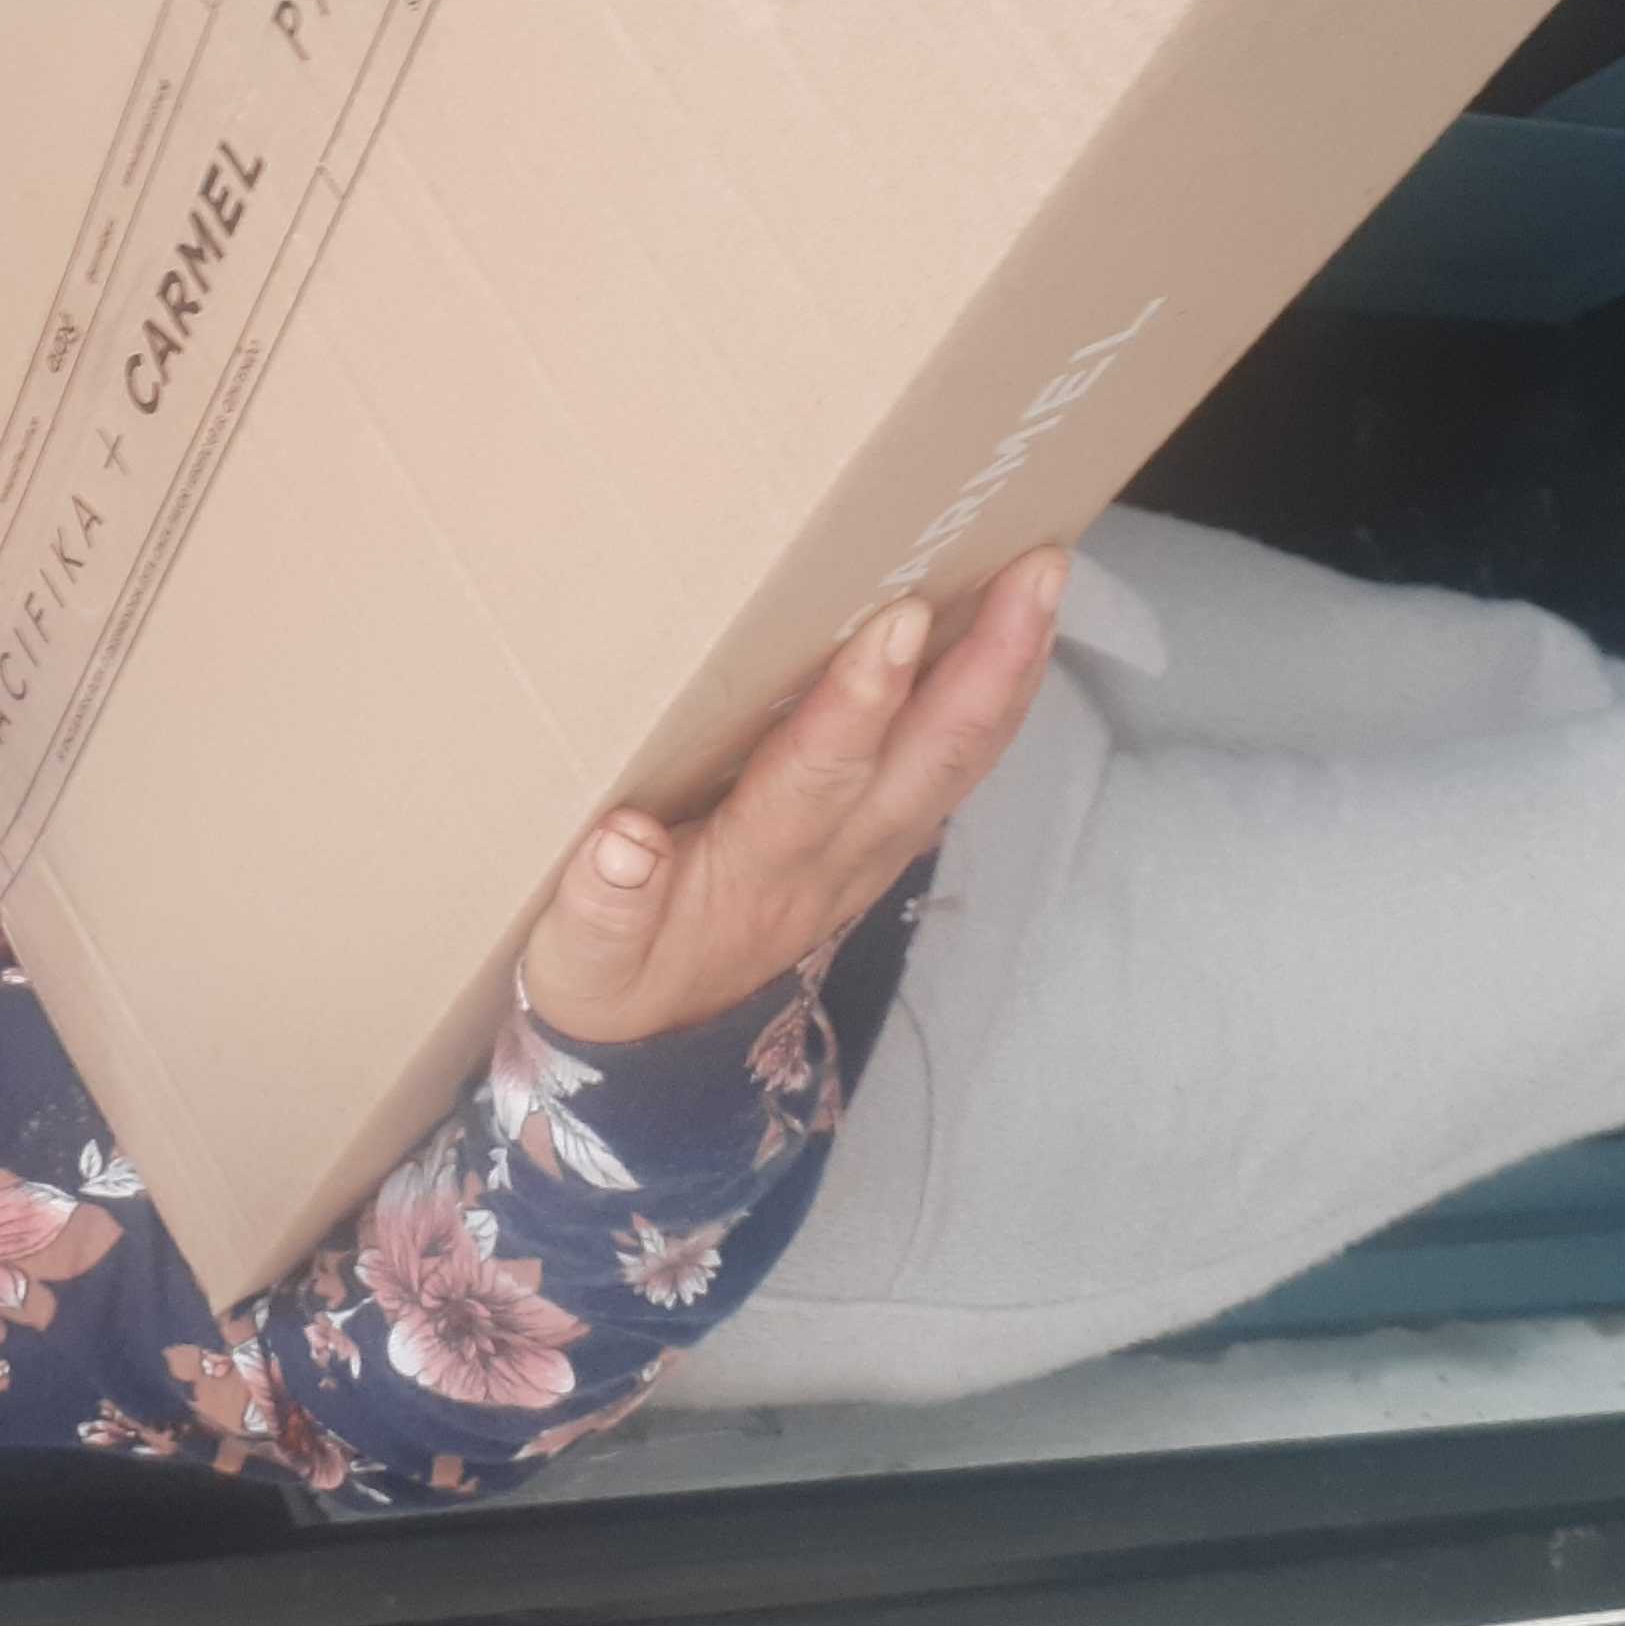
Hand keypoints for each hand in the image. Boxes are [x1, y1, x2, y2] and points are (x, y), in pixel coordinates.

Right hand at [520, 546, 1068, 1046]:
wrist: (653, 1055)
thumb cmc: (609, 979)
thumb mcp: (579, 961)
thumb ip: (599, 909)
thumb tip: (622, 841)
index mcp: (756, 870)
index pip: (818, 778)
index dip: (859, 703)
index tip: (898, 621)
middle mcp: (834, 858)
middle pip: (930, 760)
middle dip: (989, 666)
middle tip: (1038, 570)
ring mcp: (868, 852)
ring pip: (957, 761)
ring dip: (1009, 675)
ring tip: (1045, 580)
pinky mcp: (877, 846)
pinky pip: (951, 768)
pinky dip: (992, 702)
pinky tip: (1011, 640)